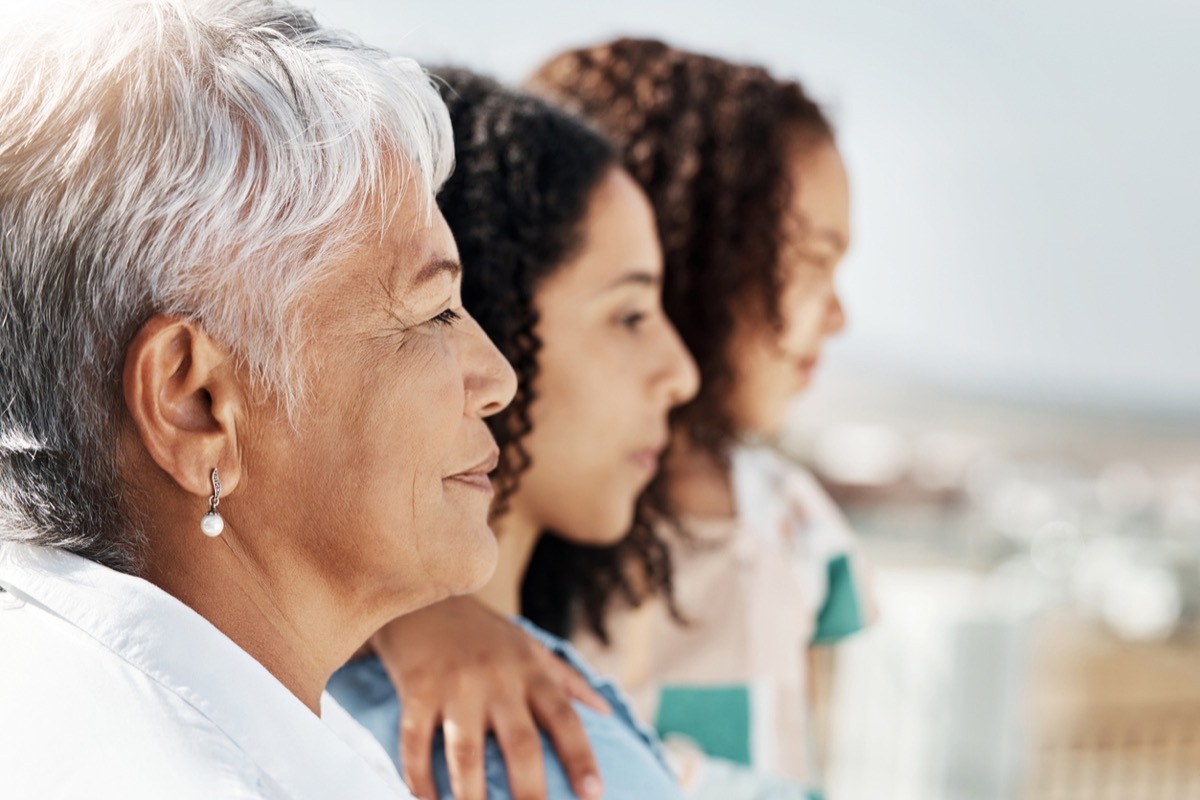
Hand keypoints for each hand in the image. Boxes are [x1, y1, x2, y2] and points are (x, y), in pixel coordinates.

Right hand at [371, 596, 609, 799]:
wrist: (422, 596)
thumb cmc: (482, 632)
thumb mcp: (529, 645)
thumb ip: (567, 680)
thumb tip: (608, 713)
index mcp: (529, 670)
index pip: (563, 717)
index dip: (580, 756)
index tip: (594, 793)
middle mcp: (496, 679)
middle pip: (518, 742)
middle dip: (530, 789)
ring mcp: (455, 686)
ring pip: (465, 752)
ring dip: (471, 795)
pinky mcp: (416, 690)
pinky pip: (416, 743)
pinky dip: (419, 778)